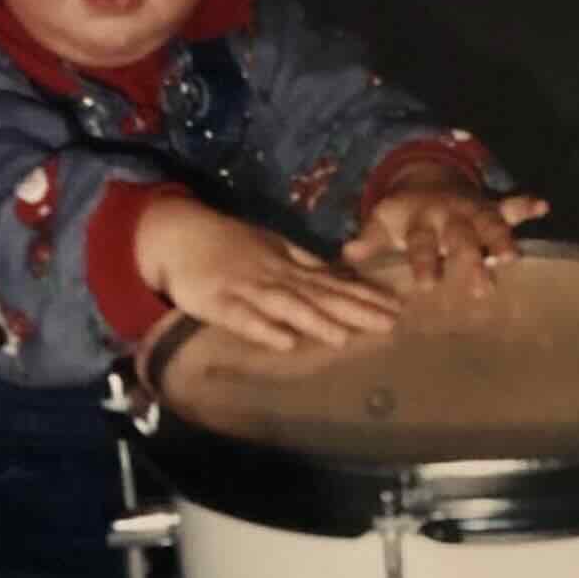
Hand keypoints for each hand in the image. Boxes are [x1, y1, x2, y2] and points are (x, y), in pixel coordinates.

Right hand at [135, 195, 399, 351]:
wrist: (180, 233)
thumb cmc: (230, 244)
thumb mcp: (274, 248)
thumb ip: (307, 265)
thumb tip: (343, 278)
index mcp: (290, 266)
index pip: (335, 284)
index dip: (366, 296)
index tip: (397, 307)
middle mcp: (276, 277)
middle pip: (320, 296)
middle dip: (355, 311)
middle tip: (389, 324)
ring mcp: (247, 290)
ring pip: (287, 307)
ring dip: (315, 321)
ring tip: (345, 338)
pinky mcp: (218, 303)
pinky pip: (243, 320)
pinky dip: (264, 331)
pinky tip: (286, 344)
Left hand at [342, 163, 549, 293]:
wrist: (424, 178)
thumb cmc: (403, 215)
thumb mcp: (383, 222)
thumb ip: (370, 238)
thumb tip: (348, 253)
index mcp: (420, 221)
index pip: (422, 244)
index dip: (424, 262)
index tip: (428, 285)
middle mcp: (449, 216)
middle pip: (462, 238)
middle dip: (471, 259)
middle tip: (480, 287)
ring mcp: (472, 210)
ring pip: (490, 224)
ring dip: (503, 238)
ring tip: (512, 257)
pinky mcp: (491, 207)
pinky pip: (511, 205)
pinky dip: (526, 205)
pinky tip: (543, 205)